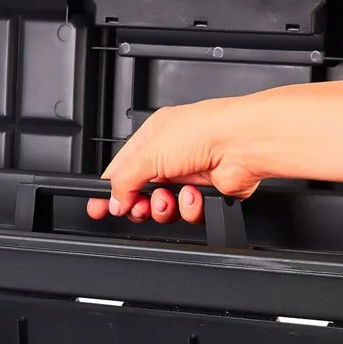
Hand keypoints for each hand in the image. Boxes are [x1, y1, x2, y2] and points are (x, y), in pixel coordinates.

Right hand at [86, 97, 262, 224]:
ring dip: (165, 207)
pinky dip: (190, 207)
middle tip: (139, 206)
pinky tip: (195, 195)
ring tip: (170, 198)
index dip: (109, 191)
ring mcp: (190, 176)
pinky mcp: (208, 194)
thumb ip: (125, 179)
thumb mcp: (149, 152)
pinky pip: (189, 213)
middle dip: (139, 204)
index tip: (100, 208)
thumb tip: (114, 199)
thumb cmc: (204, 130)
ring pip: (165, 207)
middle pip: (142, 193)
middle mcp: (172, 156)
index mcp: (153, 138)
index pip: (122, 169)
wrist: (242, 143)